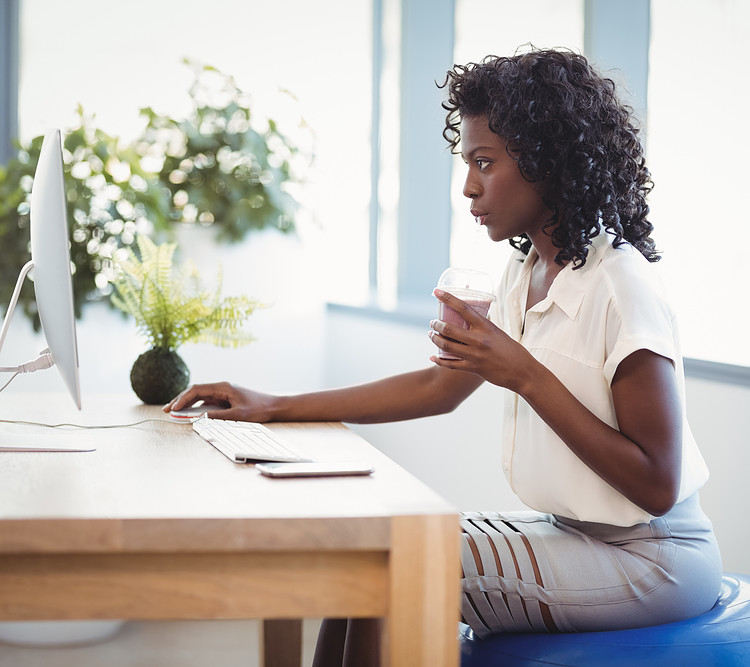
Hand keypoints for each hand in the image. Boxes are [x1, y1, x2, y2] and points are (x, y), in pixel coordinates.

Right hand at [162, 382, 277, 421]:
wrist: (274, 406)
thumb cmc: (259, 408)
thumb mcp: (239, 414)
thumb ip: (219, 416)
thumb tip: (201, 418)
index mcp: (223, 387)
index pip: (197, 389)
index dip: (183, 399)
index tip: (173, 408)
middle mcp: (221, 387)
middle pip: (195, 391)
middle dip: (180, 400)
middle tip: (166, 410)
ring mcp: (223, 393)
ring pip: (199, 396)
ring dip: (186, 403)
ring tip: (173, 412)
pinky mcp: (225, 399)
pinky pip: (206, 401)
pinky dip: (196, 406)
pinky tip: (188, 413)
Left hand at [429, 289, 533, 391]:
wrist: (522, 371)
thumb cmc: (512, 351)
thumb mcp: (498, 333)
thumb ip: (483, 328)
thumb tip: (470, 320)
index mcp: (486, 327)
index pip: (463, 308)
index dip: (448, 298)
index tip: (436, 291)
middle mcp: (479, 339)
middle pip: (449, 329)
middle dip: (436, 325)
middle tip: (432, 323)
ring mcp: (475, 355)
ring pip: (446, 346)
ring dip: (435, 339)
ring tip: (432, 335)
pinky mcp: (473, 368)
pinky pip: (451, 364)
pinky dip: (439, 360)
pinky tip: (433, 358)